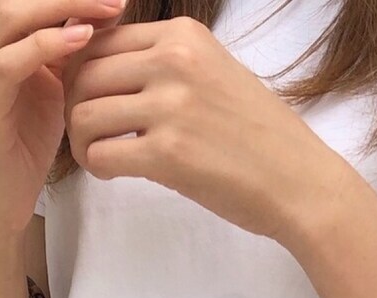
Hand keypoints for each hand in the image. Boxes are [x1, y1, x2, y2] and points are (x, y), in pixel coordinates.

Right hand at [0, 0, 127, 236]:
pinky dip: (47, 45)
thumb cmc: (24, 144)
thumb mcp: (50, 85)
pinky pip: (10, 62)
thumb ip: (64, 49)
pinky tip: (82, 41)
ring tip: (106, 11)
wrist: (0, 202)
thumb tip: (100, 13)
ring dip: (62, 8)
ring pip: (9, 17)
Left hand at [61, 15, 352, 246]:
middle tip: (91, 133)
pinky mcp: (168, 153)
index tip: (96, 100)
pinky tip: (111, 172)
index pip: (103, 39)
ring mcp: (171, 107)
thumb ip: (169, 64)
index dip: (84, 72)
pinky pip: (101, 152)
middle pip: (85, 73)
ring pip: (84, 113)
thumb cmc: (261, 139)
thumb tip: (113, 69)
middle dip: (76, 105)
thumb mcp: (217, 74)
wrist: (301, 183)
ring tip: (98, 156)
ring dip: (81, 139)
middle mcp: (175, 61)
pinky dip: (96, 166)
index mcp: (185, 36)